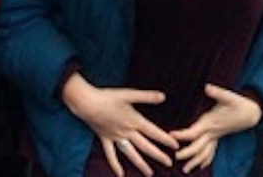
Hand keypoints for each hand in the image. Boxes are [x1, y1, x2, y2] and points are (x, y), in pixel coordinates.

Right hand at [61, 72, 177, 175]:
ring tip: (149, 173)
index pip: (153, 132)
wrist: (87, 102)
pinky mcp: (105, 138)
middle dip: (158, 155)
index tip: (176, 147)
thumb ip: (146, 96)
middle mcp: (126, 132)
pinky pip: (111, 154)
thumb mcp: (128, 94)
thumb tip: (163, 96)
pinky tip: (120, 175)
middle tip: (169, 163)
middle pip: (145, 146)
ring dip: (140, 164)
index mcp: (134, 120)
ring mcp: (115, 137)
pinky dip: (115, 165)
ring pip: (130, 153)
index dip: (165, 139)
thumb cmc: (107, 96)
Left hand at [170, 84, 262, 173]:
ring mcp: (216, 136)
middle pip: (198, 147)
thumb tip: (207, 87)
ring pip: (205, 153)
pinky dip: (206, 160)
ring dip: (195, 161)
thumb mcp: (230, 96)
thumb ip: (218, 93)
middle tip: (175, 157)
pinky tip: (201, 166)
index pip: (194, 132)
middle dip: (187, 153)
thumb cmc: (240, 104)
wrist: (252, 114)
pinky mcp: (219, 137)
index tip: (171, 136)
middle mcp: (212, 132)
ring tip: (185, 171)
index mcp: (211, 122)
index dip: (183, 135)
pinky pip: (212, 152)